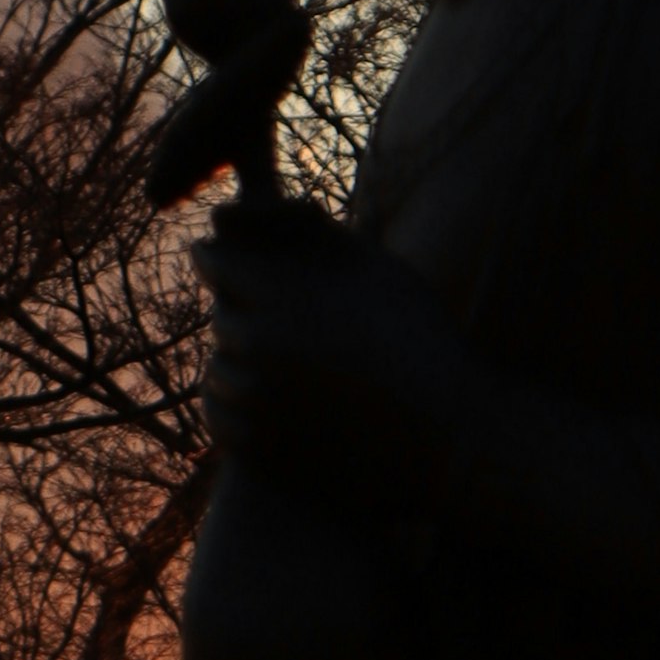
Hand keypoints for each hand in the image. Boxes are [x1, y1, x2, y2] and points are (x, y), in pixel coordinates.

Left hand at [197, 213, 476, 505]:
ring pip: (219, 366)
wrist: (448, 432)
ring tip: (287, 361)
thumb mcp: (372, 265)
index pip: (211, 259)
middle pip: (221, 314)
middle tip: (282, 318)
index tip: (240, 263)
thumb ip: (309, 229)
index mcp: (278, 292)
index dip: (225, 257)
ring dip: (242, 359)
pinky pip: (220, 414)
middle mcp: (256, 345)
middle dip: (244, 311)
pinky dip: (238, 404)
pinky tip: (273, 399)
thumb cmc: (418, 337)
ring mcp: (253, 401)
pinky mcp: (257, 449)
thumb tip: (250, 210)